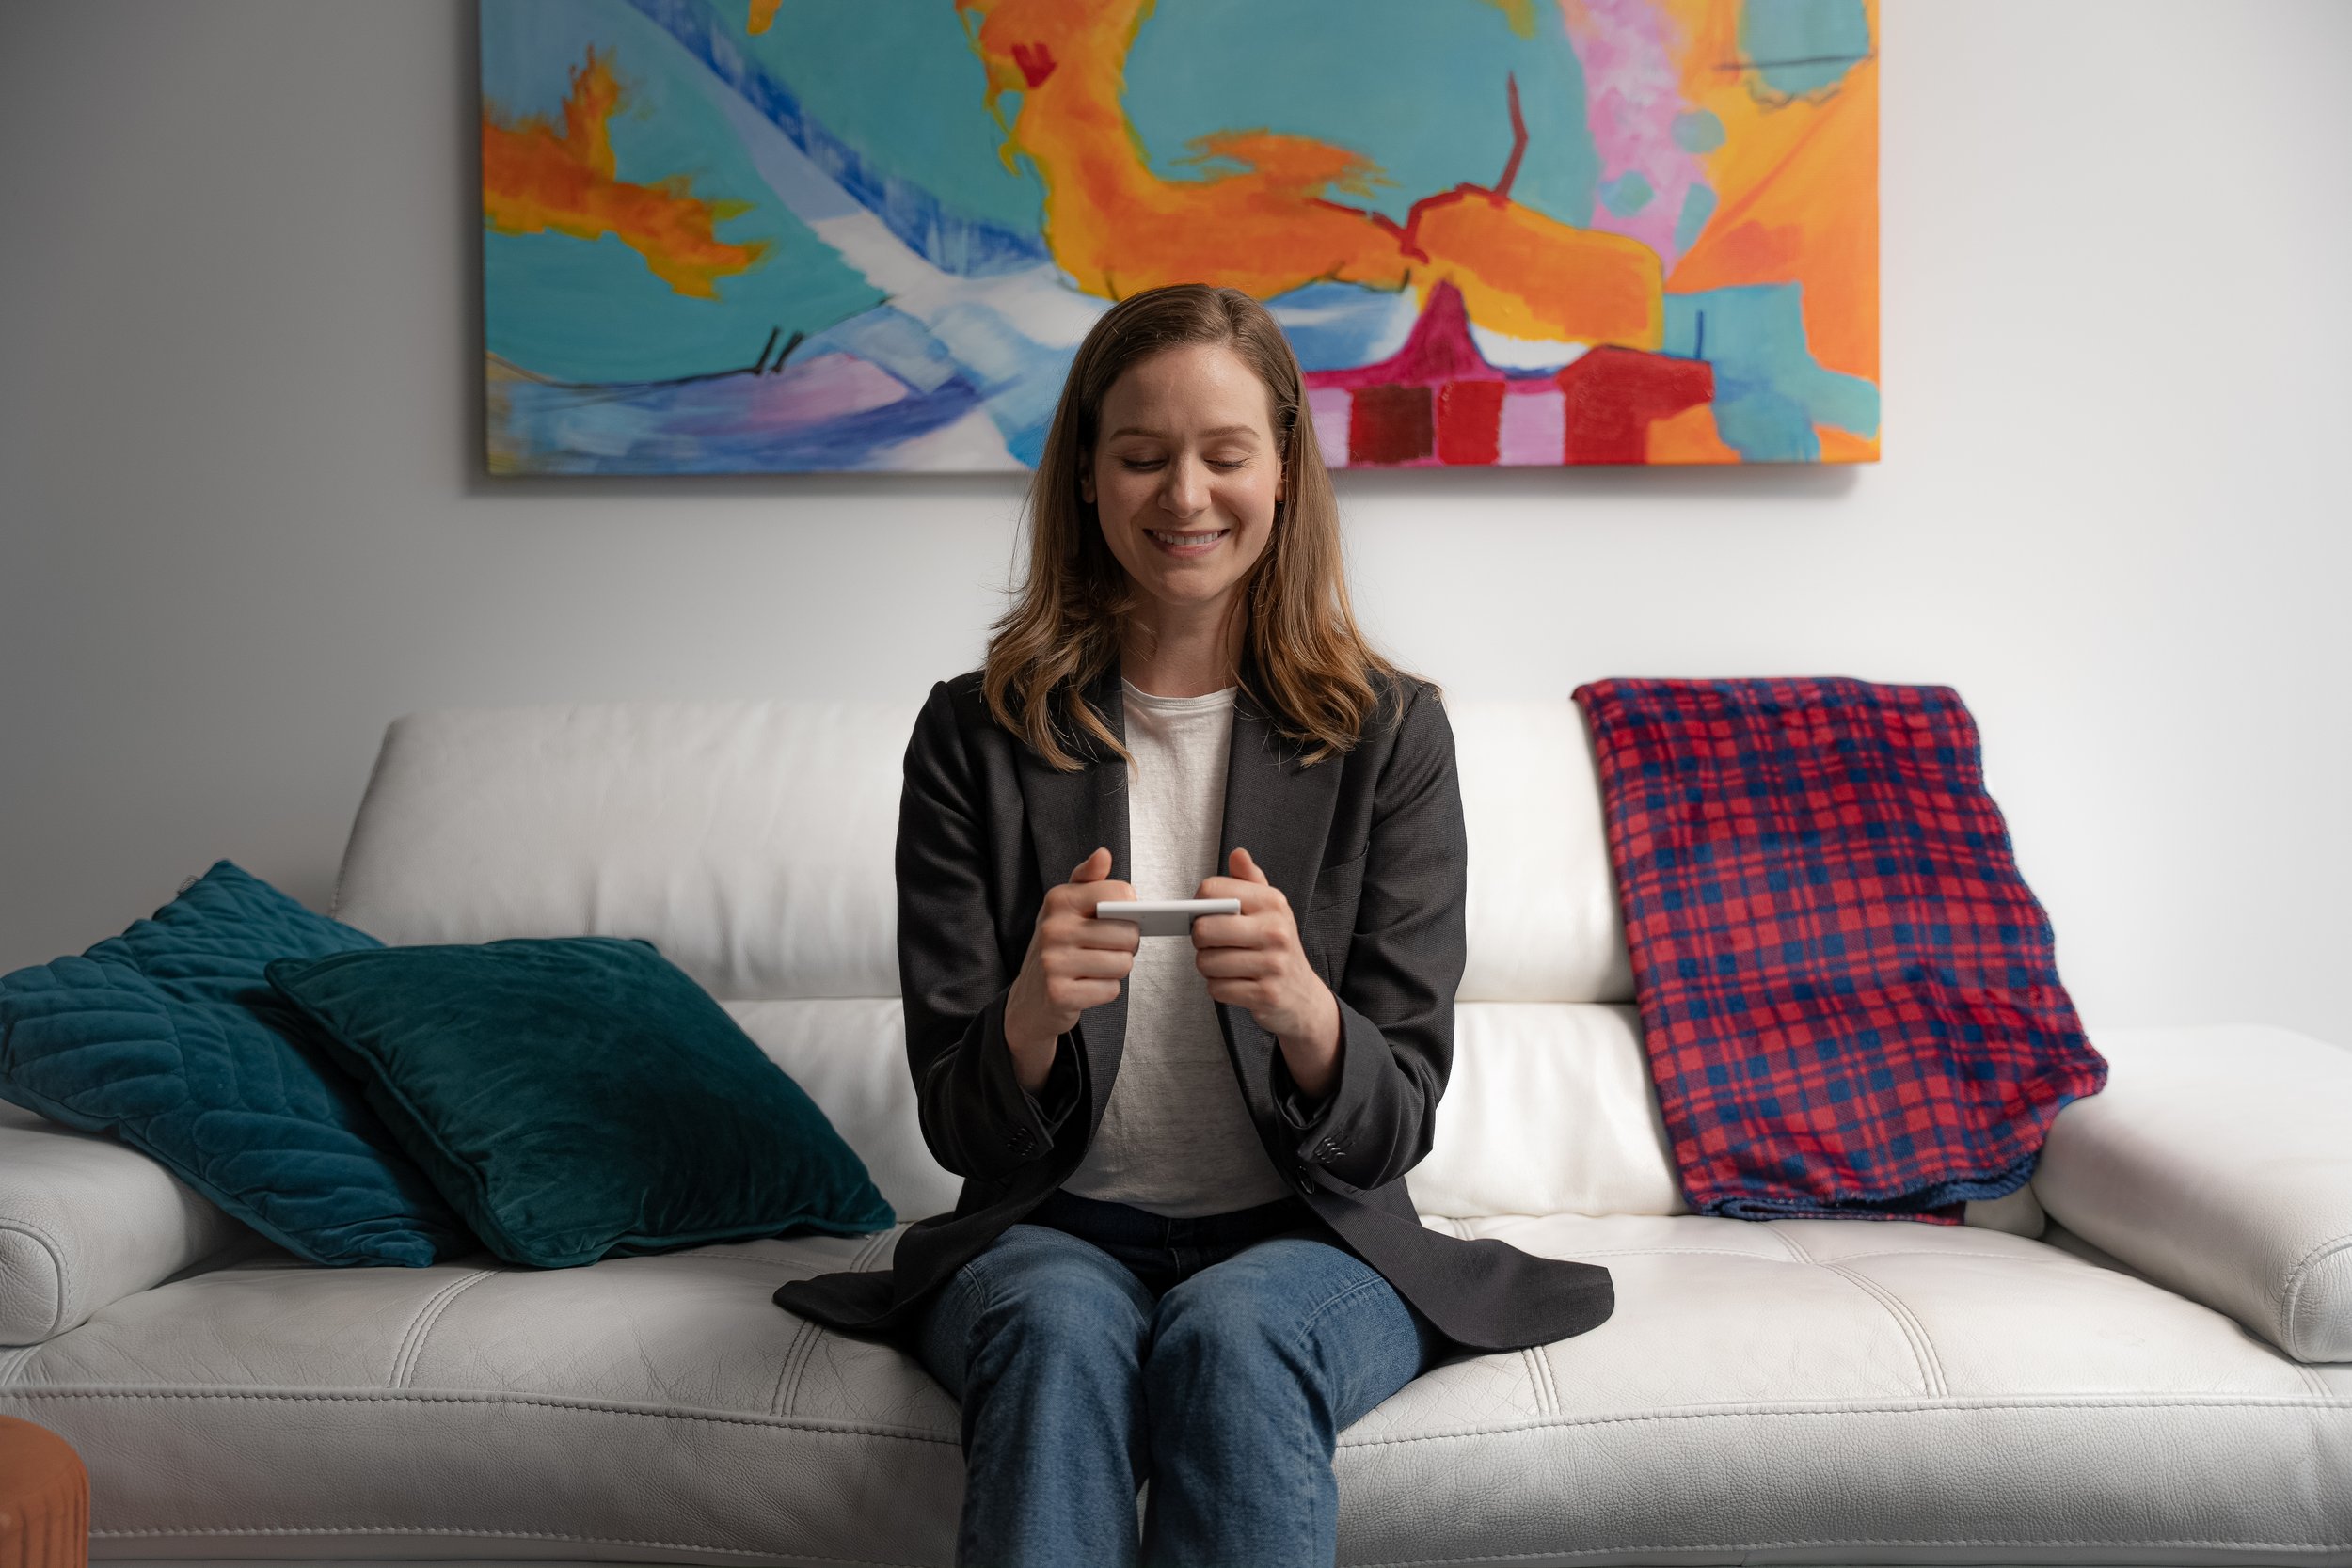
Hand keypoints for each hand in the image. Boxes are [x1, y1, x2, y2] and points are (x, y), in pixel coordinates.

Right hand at [1003, 847, 1136, 1093]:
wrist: (1031, 997)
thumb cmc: (1058, 947)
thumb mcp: (1066, 907)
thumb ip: (1089, 879)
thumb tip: (1103, 854)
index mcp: (1059, 900)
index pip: (1120, 894)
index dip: (1131, 909)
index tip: (1118, 918)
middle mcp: (1053, 928)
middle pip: (1128, 933)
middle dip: (1127, 945)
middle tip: (1107, 948)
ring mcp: (1053, 962)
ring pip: (1122, 963)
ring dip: (1116, 969)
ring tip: (1095, 967)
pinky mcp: (1060, 993)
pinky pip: (1110, 990)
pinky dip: (1105, 991)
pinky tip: (1087, 985)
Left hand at [1191, 847, 1342, 1097]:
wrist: (1302, 995)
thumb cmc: (1277, 946)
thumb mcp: (1271, 909)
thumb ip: (1250, 881)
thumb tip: (1238, 854)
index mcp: (1273, 902)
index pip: (1212, 891)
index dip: (1199, 905)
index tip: (1206, 914)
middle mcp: (1276, 931)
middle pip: (1204, 929)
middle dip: (1200, 940)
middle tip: (1213, 944)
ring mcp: (1273, 964)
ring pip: (1206, 962)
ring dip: (1208, 967)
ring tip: (1226, 964)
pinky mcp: (1265, 994)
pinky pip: (1217, 988)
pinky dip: (1218, 988)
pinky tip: (1235, 983)